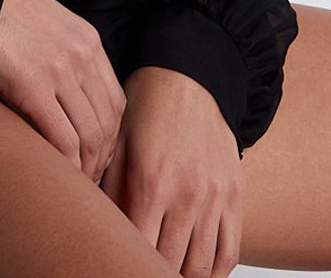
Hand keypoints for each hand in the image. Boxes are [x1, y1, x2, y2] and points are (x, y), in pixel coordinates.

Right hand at [0, 0, 125, 181]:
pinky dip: (66, 165)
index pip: (115, 99)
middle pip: (107, 122)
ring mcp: (60, 70)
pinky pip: (62, 139)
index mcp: (87, 39)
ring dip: (85, 167)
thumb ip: (64, 52)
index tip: (96, 154)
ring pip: (90, 136)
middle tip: (86, 178)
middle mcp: (81, 55)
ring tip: (72, 182)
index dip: (110, 135)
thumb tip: (64, 92)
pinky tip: (58, 175)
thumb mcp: (47, 22)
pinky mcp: (32, 86)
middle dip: (101, 157)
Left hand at [98, 66, 243, 277]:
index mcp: (150, 181)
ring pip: (201, 267)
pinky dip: (214, 272)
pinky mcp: (236, 194)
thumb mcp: (116, 142)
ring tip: (161, 271)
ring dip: (181, 276)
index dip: (121, 262)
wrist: (188, 74)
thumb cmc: (145, 107)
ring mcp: (216, 196)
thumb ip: (107, 189)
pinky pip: (230, 251)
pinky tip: (195, 271)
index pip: (135, 247)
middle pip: (168, 264)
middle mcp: (186, 193)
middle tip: (134, 268)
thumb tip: (94, 228)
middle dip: (148, 270)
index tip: (112, 264)